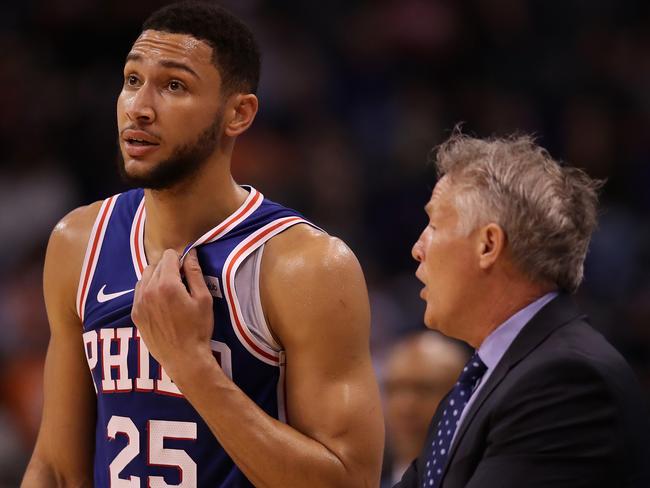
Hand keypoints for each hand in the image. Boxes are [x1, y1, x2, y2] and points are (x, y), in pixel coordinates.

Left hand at [131, 248, 214, 380]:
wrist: (184, 358)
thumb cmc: (198, 329)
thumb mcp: (204, 299)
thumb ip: (195, 273)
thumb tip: (190, 253)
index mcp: (167, 284)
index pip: (168, 256)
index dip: (180, 258)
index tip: (187, 269)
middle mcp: (149, 290)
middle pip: (156, 265)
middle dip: (169, 267)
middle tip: (182, 282)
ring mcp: (139, 302)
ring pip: (145, 277)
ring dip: (157, 277)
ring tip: (171, 291)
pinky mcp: (135, 314)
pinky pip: (139, 292)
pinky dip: (149, 290)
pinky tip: (161, 302)